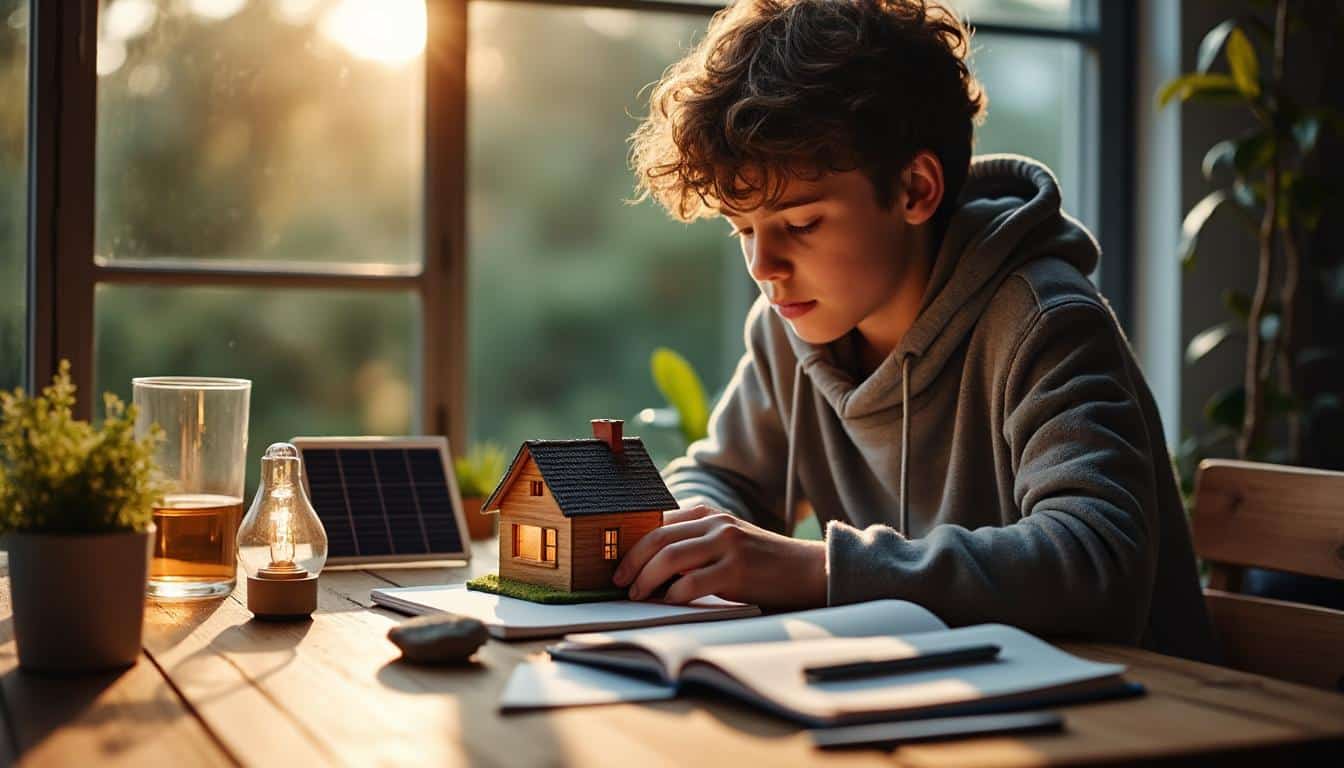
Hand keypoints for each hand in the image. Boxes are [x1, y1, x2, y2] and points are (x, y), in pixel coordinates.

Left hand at [612, 504, 826, 609]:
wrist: (807, 570)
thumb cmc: (761, 562)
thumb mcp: (726, 541)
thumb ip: (694, 543)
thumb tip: (650, 564)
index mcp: (708, 514)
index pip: (658, 522)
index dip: (633, 543)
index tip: (618, 562)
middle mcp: (715, 524)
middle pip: (658, 537)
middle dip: (632, 561)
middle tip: (619, 582)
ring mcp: (727, 544)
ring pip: (670, 557)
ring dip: (646, 578)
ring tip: (637, 594)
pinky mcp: (737, 570)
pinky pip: (693, 582)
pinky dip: (673, 594)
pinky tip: (667, 603)